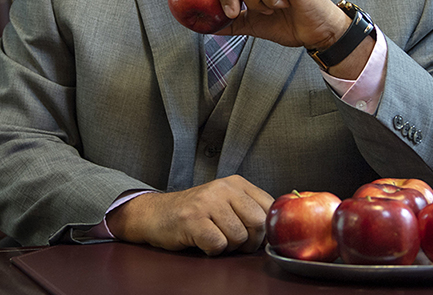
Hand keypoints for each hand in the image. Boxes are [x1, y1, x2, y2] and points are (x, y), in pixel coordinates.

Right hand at [106, 175, 273, 255]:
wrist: (156, 214)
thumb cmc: (195, 213)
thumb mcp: (226, 202)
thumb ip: (250, 209)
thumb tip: (277, 230)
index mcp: (236, 183)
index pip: (269, 207)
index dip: (266, 229)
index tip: (255, 236)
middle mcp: (223, 188)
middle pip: (258, 223)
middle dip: (249, 241)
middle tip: (233, 240)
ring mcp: (207, 202)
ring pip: (239, 237)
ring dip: (228, 246)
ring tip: (214, 236)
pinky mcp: (193, 219)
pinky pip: (218, 245)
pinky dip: (212, 250)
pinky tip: (202, 241)